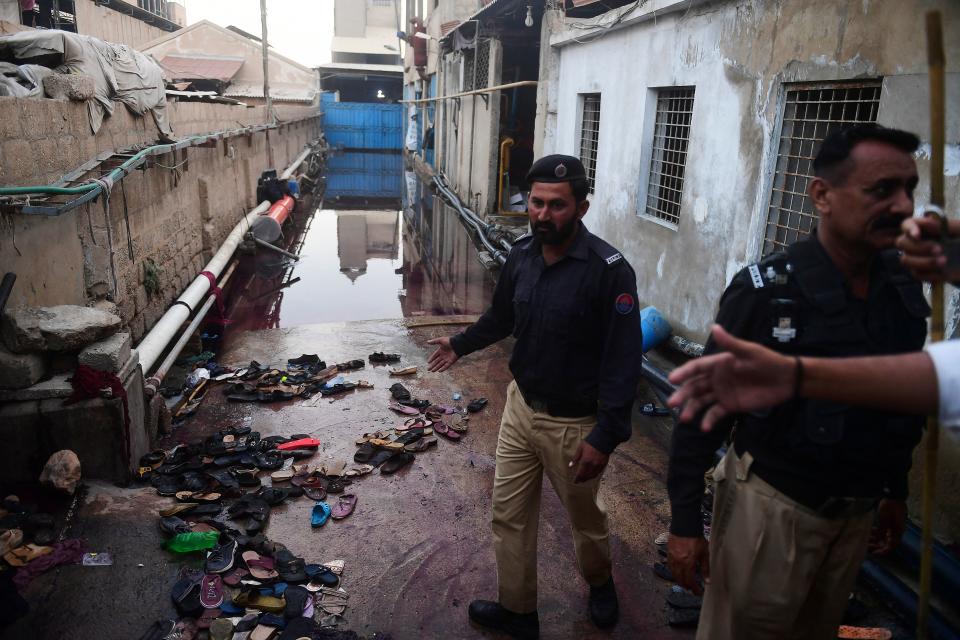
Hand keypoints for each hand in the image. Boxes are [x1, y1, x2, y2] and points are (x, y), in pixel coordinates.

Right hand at [426, 337, 458, 371]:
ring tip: (432, 371)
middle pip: (437, 361)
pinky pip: (446, 366)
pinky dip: (443, 368)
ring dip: (436, 368)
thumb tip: (427, 342)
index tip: (428, 362)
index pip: (435, 355)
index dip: (431, 359)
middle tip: (428, 369)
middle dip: (432, 365)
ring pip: (440, 364)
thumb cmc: (449, 341)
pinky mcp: (451, 361)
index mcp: (441, 350)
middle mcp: (444, 355)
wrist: (457, 344)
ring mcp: (447, 358)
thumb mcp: (441, 340)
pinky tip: (439, 371)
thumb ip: (434, 341)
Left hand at [570, 441, 608, 482]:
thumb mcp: (580, 448)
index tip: (575, 481)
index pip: (580, 473)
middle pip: (587, 476)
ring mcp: (599, 465)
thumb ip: (575, 458)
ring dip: (588, 478)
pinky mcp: (604, 464)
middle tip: (579, 481)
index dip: (577, 478)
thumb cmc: (590, 442)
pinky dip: (594, 475)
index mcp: (585, 461)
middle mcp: (592, 465)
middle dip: (582, 479)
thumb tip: (570, 465)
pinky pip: (599, 472)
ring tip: (585, 479)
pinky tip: (592, 474)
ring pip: (593, 475)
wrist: (603, 438)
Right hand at [667, 325, 796, 430]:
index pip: (696, 368)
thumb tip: (714, 327)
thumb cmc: (768, 361)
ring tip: (685, 418)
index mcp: (719, 363)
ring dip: (692, 408)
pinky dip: (709, 420)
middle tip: (672, 403)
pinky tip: (704, 427)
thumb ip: (731, 343)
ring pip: (701, 401)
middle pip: (694, 386)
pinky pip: (715, 413)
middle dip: (683, 394)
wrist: (787, 380)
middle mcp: (716, 378)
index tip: (672, 379)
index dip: (684, 373)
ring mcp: (722, 392)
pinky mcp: (730, 405)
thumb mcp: (750, 352)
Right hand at [667, 534, 709, 594]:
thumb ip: (705, 568)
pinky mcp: (668, 554)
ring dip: (679, 580)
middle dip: (686, 586)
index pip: (690, 581)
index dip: (694, 588)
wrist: (685, 526)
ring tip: (685, 582)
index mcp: (688, 563)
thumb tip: (707, 581)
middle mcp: (678, 563)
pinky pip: (670, 567)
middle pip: (680, 579)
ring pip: (674, 574)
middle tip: (692, 588)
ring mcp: (672, 558)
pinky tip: (678, 572)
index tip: (698, 592)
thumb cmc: (696, 539)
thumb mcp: (704, 553)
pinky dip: (674, 572)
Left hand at [869, 498, 905, 554]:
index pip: (891, 545)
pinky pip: (882, 530)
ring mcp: (892, 526)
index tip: (874, 553)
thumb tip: (878, 541)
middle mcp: (896, 530)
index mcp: (898, 531)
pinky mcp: (888, 522)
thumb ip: (882, 530)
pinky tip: (870, 532)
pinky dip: (876, 532)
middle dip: (877, 545)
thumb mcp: (884, 519)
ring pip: (883, 537)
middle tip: (867, 546)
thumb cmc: (890, 506)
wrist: (892, 495)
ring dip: (875, 539)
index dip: (883, 550)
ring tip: (866, 539)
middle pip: (886, 542)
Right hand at [897, 216, 958, 282]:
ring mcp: (915, 258)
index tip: (917, 235)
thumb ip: (945, 226)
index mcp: (924, 228)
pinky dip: (930, 274)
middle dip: (919, 247)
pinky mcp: (921, 272)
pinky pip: (917, 274)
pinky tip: (943, 272)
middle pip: (901, 243)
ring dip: (924, 261)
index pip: (908, 224)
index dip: (909, 228)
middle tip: (939, 249)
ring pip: (905, 260)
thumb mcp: (958, 230)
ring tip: (944, 261)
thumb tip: (930, 224)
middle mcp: (915, 242)